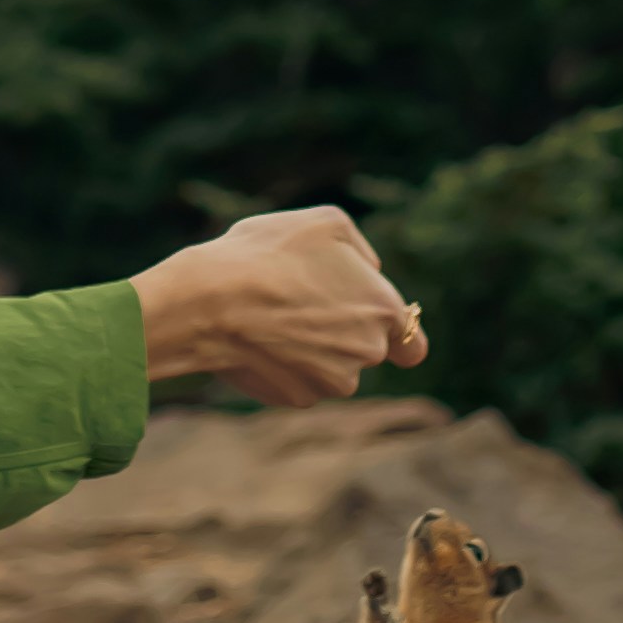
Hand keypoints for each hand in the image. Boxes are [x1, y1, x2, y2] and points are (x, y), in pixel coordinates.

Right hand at [133, 206, 423, 405]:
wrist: (211, 301)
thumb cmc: (268, 254)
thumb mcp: (324, 223)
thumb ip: (360, 251)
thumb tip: (369, 273)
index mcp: (383, 310)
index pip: (411, 344)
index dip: (399, 341)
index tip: (386, 339)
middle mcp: (367, 353)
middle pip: (363, 350)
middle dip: (340, 333)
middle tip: (300, 303)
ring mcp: (332, 381)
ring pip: (330, 368)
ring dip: (311, 349)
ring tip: (271, 315)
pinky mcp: (297, 398)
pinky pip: (298, 381)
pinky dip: (283, 364)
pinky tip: (258, 338)